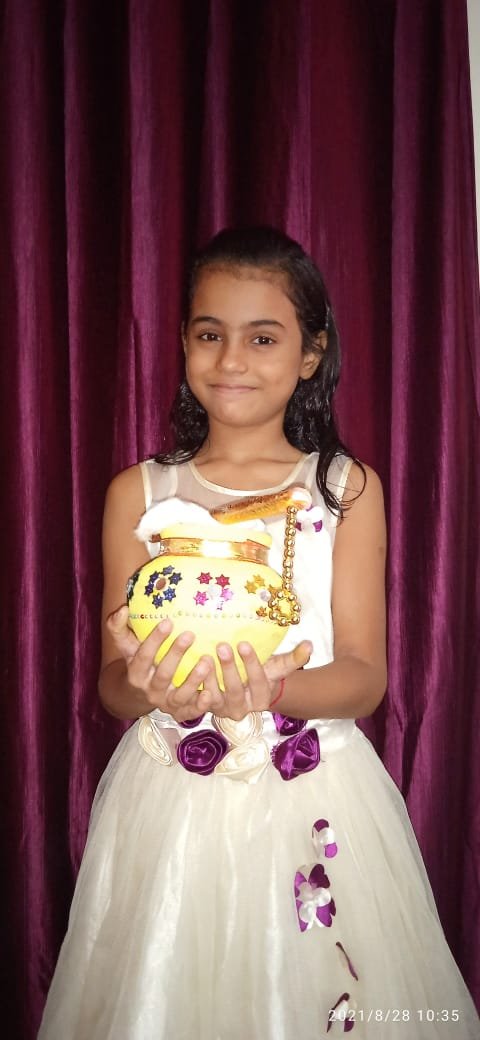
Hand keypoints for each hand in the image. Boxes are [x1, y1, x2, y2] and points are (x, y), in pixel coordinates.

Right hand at [106, 606, 225, 721]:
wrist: (139, 695)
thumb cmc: (138, 662)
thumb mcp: (126, 646)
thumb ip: (118, 628)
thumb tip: (122, 609)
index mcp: (136, 673)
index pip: (143, 656)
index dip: (155, 640)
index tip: (168, 622)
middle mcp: (150, 690)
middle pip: (163, 674)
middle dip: (176, 654)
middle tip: (190, 634)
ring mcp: (166, 703)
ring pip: (179, 695)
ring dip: (193, 680)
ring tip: (207, 661)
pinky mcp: (180, 712)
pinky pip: (190, 712)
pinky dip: (200, 705)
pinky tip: (210, 693)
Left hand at [200, 638, 312, 720]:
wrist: (245, 690)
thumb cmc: (262, 673)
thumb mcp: (276, 667)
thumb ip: (293, 658)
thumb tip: (310, 645)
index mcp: (262, 698)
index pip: (258, 681)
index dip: (251, 663)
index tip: (243, 643)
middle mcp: (243, 708)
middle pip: (236, 690)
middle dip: (229, 668)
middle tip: (222, 645)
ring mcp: (223, 710)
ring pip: (216, 696)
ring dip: (209, 677)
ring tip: (204, 657)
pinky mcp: (207, 709)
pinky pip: (200, 701)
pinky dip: (195, 688)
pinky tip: (190, 671)